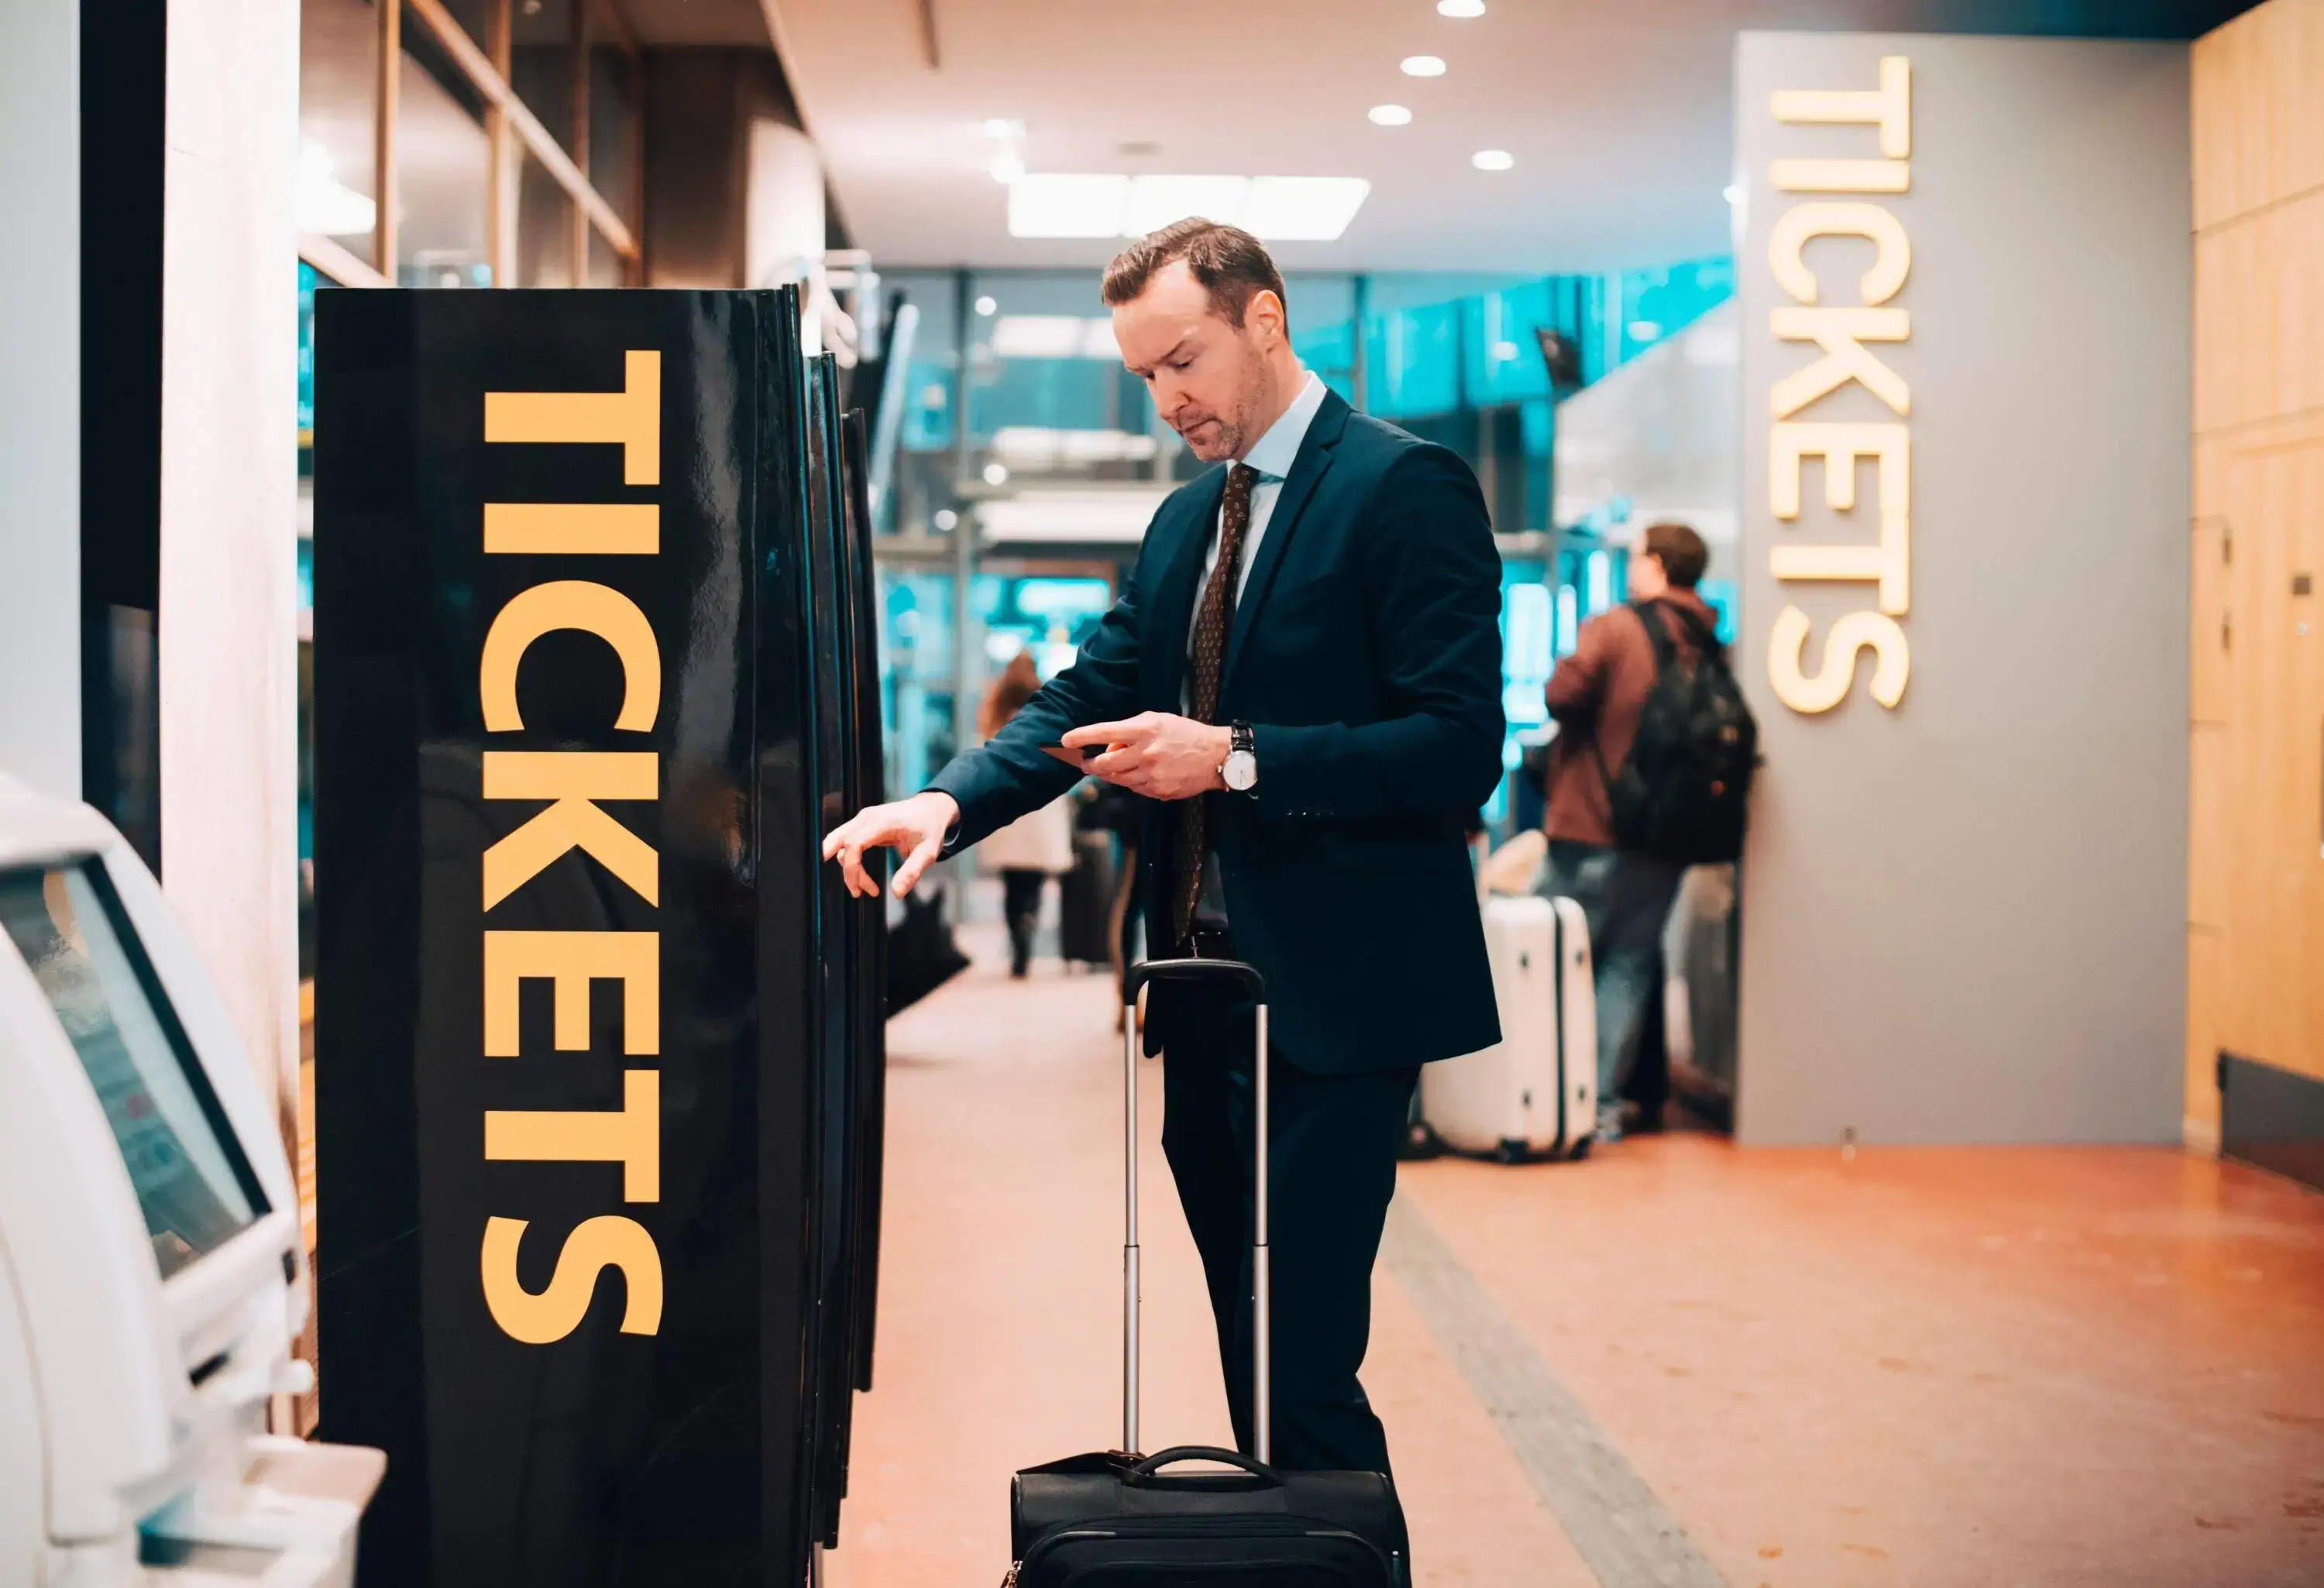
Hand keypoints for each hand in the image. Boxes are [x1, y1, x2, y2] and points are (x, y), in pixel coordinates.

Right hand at [820, 790, 959, 898]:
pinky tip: (861, 875)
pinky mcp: (862, 823)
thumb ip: (912, 872)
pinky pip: (846, 842)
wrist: (931, 808)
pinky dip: (849, 860)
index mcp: (882, 822)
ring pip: (838, 843)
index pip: (854, 844)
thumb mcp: (928, 852)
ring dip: (847, 867)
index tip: (862, 888)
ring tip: (864, 888)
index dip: (852, 868)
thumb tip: (897, 893)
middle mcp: (867, 817)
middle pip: (836, 841)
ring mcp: (862, 818)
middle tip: (856, 891)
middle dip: (843, 869)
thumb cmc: (929, 827)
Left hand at [1062, 713, 1231, 800]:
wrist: (1215, 756)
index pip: (1106, 732)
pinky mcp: (1159, 791)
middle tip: (1085, 762)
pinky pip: (1135, 789)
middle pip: (1105, 765)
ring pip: (1117, 780)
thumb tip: (1108, 747)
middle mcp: (1147, 753)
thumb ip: (1130, 731)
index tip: (1066, 740)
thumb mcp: (1157, 720)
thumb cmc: (1184, 734)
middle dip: (1090, 765)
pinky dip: (1131, 782)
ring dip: (1110, 774)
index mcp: (1146, 730)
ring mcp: (1153, 775)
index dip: (1082, 736)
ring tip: (1116, 766)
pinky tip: (1141, 773)